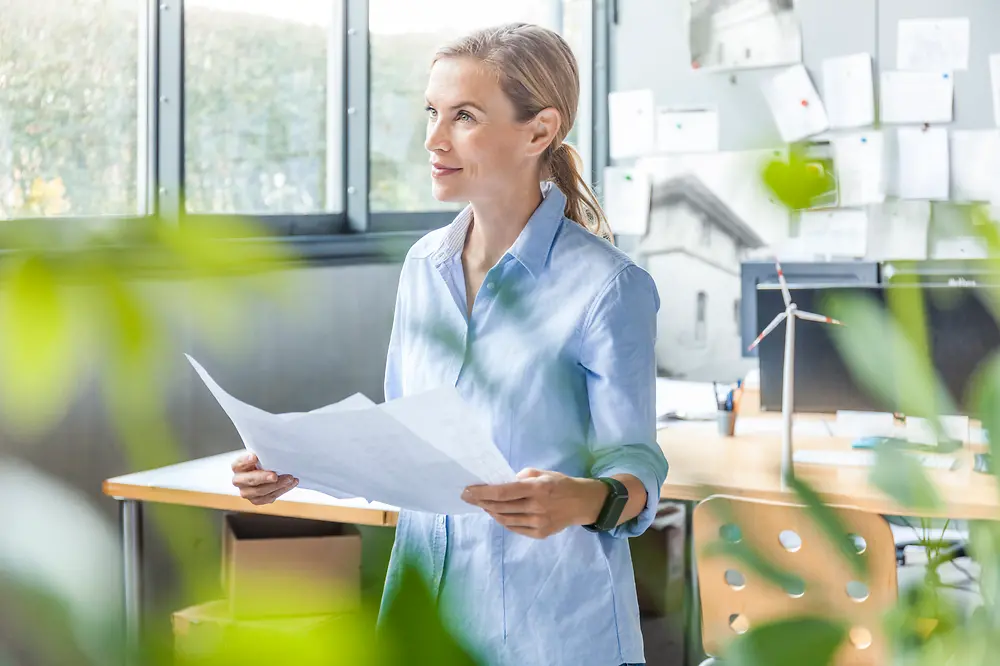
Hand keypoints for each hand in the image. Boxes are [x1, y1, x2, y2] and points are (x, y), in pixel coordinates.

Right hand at [231, 453, 297, 504]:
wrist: (265, 471)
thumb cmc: (262, 460)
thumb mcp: (260, 454)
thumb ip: (262, 454)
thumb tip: (273, 451)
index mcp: (237, 466)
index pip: (239, 463)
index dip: (246, 461)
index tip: (254, 457)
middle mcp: (239, 481)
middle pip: (250, 480)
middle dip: (264, 478)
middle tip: (275, 476)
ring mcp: (246, 492)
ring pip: (260, 492)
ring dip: (277, 485)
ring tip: (289, 478)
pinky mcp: (256, 500)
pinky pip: (269, 498)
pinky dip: (281, 490)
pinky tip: (290, 484)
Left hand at [462, 468, 607, 538]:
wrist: (582, 503)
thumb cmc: (560, 484)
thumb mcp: (542, 473)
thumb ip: (521, 478)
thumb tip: (501, 484)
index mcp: (537, 488)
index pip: (503, 492)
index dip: (482, 492)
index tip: (467, 491)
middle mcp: (536, 507)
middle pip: (501, 507)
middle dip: (481, 502)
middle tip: (469, 497)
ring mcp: (538, 523)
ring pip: (505, 519)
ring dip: (490, 512)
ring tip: (483, 505)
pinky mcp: (540, 534)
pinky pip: (514, 528)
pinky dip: (503, 521)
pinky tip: (497, 514)